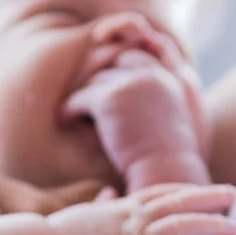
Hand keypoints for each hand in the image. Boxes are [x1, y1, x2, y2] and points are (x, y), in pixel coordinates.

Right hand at [47, 184, 235, 234]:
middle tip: (234, 195)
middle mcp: (134, 221)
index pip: (160, 193)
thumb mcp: (83, 212)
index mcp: (121, 208)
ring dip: (212, 228)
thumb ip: (101, 202)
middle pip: (180, 203)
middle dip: (210, 198)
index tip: (204, 190)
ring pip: (184, 229)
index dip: (185, 191)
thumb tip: (108, 190)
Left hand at [61, 46, 209, 185]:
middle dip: (102, 84)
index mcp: (169, 79)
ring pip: (95, 82)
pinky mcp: (109, 98)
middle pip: (114, 66)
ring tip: (77, 114)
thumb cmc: (166, 159)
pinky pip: (80, 97)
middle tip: (90, 103)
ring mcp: (130, 84)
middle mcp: (151, 75)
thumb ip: (155, 99)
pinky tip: (66, 120)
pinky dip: (70, 109)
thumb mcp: (168, 121)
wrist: (165, 175)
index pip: (136, 58)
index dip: (119, 72)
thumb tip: (132, 87)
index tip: (108, 90)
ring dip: (86, 98)